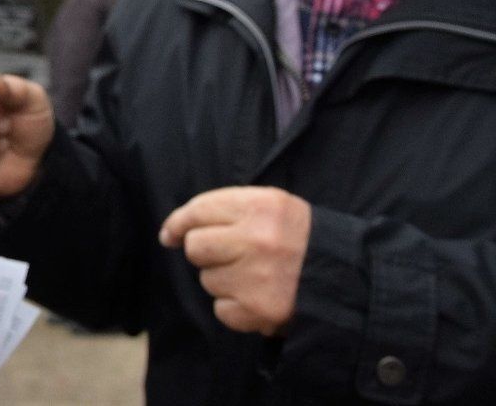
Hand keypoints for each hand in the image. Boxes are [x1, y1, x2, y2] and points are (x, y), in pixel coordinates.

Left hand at [159, 186, 311, 334]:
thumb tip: (169, 234)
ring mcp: (257, 277)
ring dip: (224, 280)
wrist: (347, 278)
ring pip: (207, 280)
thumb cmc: (298, 237)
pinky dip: (235, 307)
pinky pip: (221, 309)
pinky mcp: (259, 310)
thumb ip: (223, 209)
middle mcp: (257, 240)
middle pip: (196, 247)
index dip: (178, 224)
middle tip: (231, 255)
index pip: (198, 210)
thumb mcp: (270, 206)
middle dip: (206, 253)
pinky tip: (257, 297)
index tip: (170, 235)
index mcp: (260, 207)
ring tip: (255, 276)